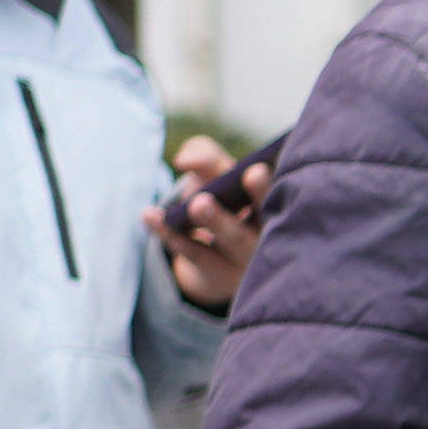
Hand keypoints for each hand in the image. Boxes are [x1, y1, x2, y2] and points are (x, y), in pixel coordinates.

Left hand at [150, 140, 267, 308]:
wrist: (223, 266)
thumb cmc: (226, 207)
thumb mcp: (220, 178)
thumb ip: (205, 156)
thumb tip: (186, 160)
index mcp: (278, 201)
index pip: (275, 184)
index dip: (266, 178)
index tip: (257, 168)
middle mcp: (270, 230)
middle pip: (267, 211)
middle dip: (260, 194)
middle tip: (253, 174)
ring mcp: (246, 255)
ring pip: (233, 237)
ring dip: (217, 220)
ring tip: (198, 204)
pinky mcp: (218, 271)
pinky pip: (194, 251)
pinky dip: (169, 233)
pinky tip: (149, 215)